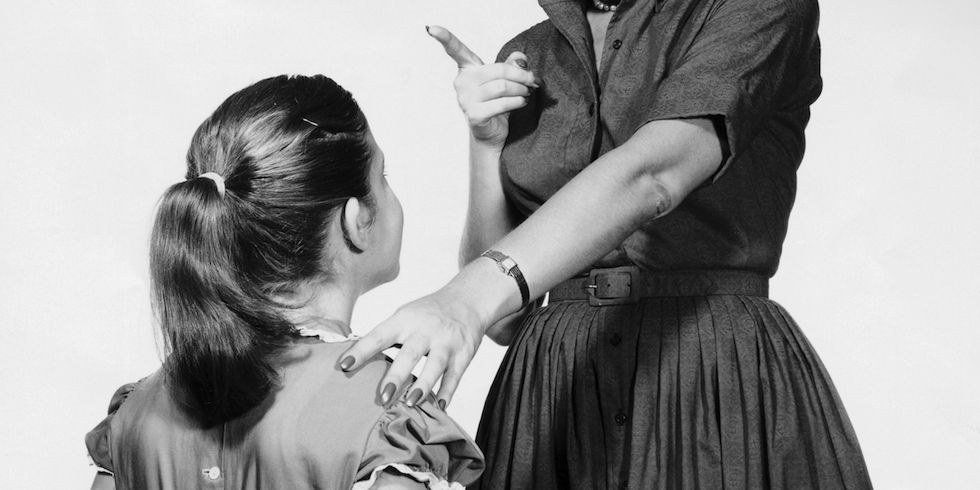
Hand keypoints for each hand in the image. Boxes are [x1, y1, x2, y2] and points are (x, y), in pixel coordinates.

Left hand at [340, 289, 485, 408]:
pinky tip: (440, 407)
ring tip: (410, 403)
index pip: (379, 336)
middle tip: (382, 397)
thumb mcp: (405, 315)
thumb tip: (354, 358)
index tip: (344, 366)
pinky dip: (448, 392)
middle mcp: (425, 330)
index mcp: (405, 320)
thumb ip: (385, 335)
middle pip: (409, 354)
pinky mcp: (464, 354)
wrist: (468, 299)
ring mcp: (446, 342)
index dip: (362, 350)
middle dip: (396, 376)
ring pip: (435, 365)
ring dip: (423, 385)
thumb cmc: (428, 313)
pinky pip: (455, 376)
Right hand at [426, 25, 538, 146]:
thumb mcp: (505, 80)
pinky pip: (502, 103)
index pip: (456, 50)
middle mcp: (462, 82)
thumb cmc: (496, 104)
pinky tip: (521, 103)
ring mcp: (465, 99)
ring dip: (521, 90)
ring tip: (526, 93)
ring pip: (502, 87)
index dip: (444, 37)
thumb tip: (520, 59)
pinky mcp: (474, 114)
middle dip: (521, 75)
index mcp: (467, 70)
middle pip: (498, 70)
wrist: (491, 134)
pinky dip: (517, 102)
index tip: (432, 28)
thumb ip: (512, 65)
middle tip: (532, 81)